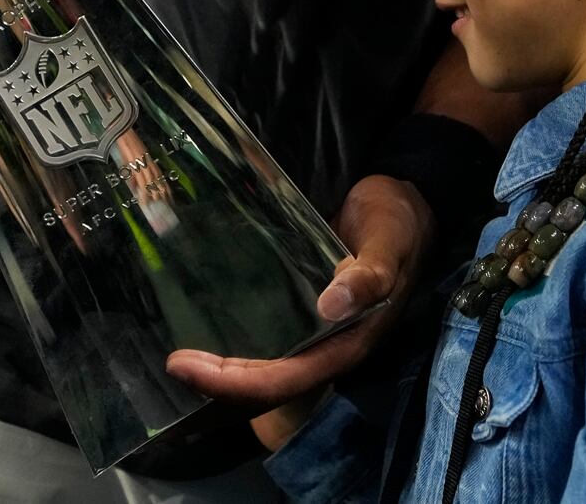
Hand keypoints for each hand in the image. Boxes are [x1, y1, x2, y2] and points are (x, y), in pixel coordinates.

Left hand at [166, 175, 434, 412]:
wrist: (412, 202)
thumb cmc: (400, 221)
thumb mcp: (390, 241)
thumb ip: (370, 275)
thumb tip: (331, 306)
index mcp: (350, 341)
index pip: (286, 378)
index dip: (236, 382)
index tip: (186, 366)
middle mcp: (330, 345)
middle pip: (269, 385)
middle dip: (219, 384)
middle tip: (173, 364)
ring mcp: (318, 330)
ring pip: (266, 368)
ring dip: (224, 372)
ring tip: (180, 359)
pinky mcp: (307, 307)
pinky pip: (269, 338)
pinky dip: (236, 343)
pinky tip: (205, 327)